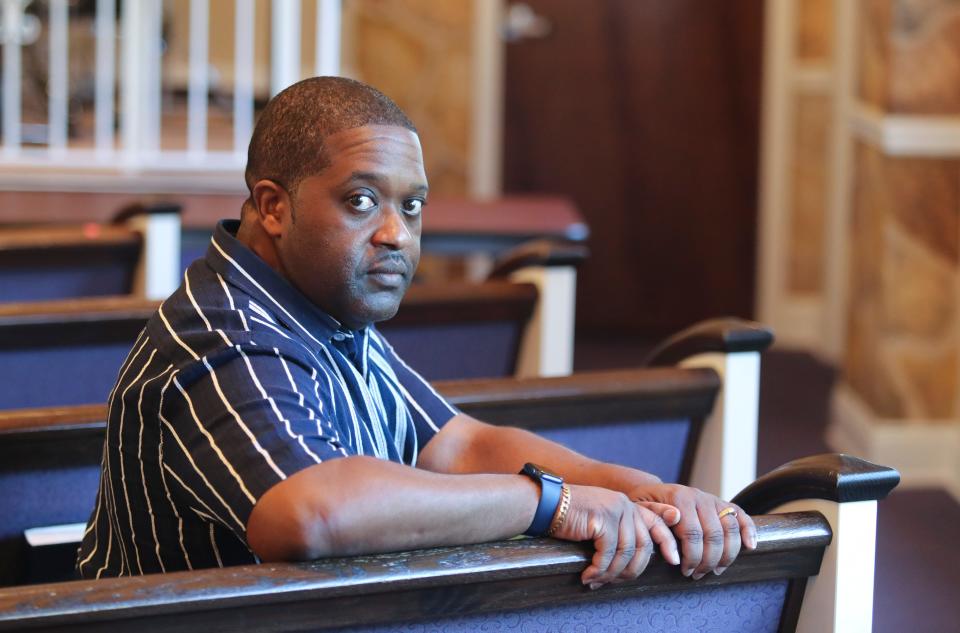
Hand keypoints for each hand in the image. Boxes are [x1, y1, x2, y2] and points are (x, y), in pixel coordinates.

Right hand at [551, 484, 680, 588]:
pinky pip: (608, 553)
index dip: (668, 543)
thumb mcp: (600, 520)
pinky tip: (588, 575)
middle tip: (612, 582)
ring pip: (625, 553)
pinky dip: (599, 569)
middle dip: (630, 570)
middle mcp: (626, 505)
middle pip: (643, 546)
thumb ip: (620, 532)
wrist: (545, 503)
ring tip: (596, 580)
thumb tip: (633, 561)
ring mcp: (615, 510)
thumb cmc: (570, 516)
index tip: (675, 561)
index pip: (656, 524)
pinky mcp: (603, 519)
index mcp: (628, 505)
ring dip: (611, 573)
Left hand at [627, 484, 757, 578]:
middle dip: (708, 560)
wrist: (652, 493)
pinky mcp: (722, 503)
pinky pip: (741, 515)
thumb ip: (656, 514)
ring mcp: (712, 499)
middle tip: (698, 574)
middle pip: (714, 535)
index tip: (686, 571)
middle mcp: (699, 496)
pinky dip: (748, 530)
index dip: (692, 557)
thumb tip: (675, 518)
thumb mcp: (642, 509)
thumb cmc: (645, 506)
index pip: (693, 533)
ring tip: (715, 569)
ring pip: (730, 528)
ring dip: (726, 554)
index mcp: (679, 498)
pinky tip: (750, 547)